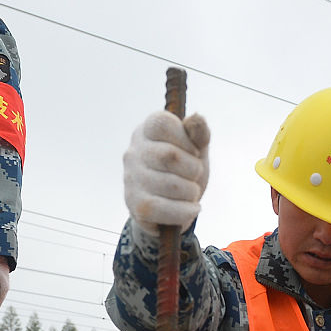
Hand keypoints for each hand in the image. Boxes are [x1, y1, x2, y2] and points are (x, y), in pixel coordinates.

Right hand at [123, 110, 209, 236]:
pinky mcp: (135, 205)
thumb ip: (199, 134)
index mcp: (146, 131)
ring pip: (171, 185)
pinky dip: (185, 211)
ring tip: (191, 193)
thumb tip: (196, 119)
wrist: (171, 207)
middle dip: (193, 169)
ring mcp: (131, 179)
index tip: (194, 152)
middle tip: (195, 175)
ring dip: (191, 192)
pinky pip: (163, 209)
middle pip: (169, 155)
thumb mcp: (196, 149)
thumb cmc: (184, 171)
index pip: (162, 124)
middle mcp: (133, 153)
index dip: (186, 139)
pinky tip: (192, 208)